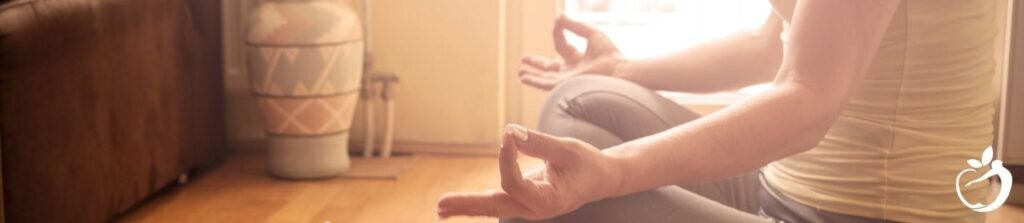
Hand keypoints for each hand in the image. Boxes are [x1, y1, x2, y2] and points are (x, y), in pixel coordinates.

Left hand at [437, 124, 623, 220]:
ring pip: (492, 207)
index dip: (506, 160)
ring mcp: (527, 208)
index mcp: (549, 200)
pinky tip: (451, 207)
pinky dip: (474, 203)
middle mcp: (534, 209)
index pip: (515, 184)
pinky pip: (495, 202)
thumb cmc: (586, 163)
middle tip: (440, 205)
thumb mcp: (567, 150)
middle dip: (468, 205)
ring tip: (440, 207)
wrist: (600, 180)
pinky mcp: (522, 201)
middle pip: (496, 206)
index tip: (508, 135)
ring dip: (465, 206)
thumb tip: (510, 132)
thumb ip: (539, 143)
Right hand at [519, 14, 626, 89]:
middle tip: (524, 60)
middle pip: (550, 67)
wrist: (617, 71)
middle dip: (537, 64)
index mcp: (579, 59)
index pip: (561, 46)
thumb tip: (558, 15)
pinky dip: (534, 81)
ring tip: (519, 72)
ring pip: (545, 78)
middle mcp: (571, 71)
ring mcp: (567, 80)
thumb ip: (574, 25)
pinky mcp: (565, 86)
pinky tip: (523, 78)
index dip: (557, 32)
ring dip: (532, 75)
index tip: (556, 22)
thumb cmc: (610, 53)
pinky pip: (545, 84)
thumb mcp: (590, 34)